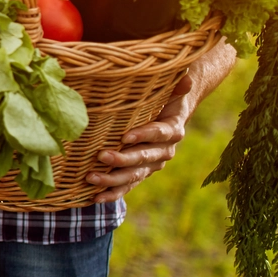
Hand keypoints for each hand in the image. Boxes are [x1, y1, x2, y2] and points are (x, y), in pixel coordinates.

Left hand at [88, 72, 194, 202]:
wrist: (170, 113)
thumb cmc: (164, 96)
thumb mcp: (170, 89)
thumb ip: (176, 85)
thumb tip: (186, 78)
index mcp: (173, 129)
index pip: (159, 133)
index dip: (145, 135)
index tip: (126, 136)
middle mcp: (165, 150)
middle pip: (144, 157)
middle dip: (123, 159)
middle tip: (101, 156)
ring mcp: (153, 164)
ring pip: (134, 175)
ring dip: (112, 179)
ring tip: (91, 178)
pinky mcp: (141, 173)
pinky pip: (128, 185)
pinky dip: (113, 192)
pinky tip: (94, 197)